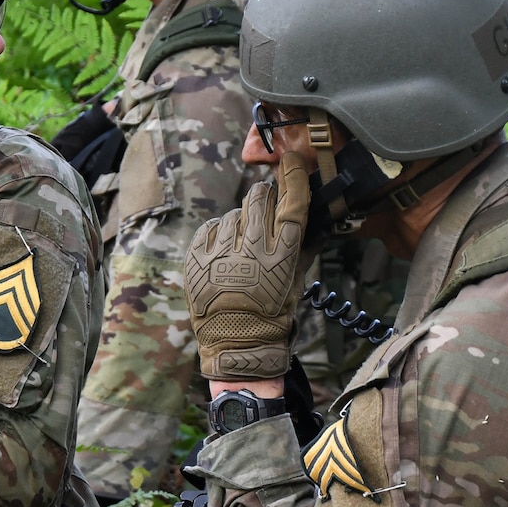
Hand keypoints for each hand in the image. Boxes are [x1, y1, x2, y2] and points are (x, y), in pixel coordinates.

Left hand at [184, 152, 310, 380]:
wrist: (235, 344)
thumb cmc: (271, 314)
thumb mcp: (295, 282)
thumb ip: (301, 247)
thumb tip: (311, 217)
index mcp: (281, 257)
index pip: (291, 205)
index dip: (293, 179)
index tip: (290, 162)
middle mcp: (251, 251)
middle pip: (259, 198)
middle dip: (263, 196)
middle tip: (264, 207)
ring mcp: (220, 254)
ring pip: (233, 213)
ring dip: (240, 220)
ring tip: (241, 245)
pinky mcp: (196, 259)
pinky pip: (209, 227)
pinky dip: (217, 232)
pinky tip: (223, 249)